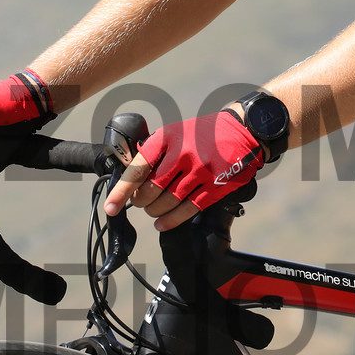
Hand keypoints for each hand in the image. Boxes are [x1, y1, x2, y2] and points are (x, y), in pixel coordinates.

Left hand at [103, 111, 262, 229]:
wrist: (243, 131)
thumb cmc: (204, 134)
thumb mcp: (176, 132)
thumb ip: (156, 152)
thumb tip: (132, 181)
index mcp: (168, 138)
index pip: (138, 169)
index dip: (121, 191)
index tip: (111, 207)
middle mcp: (184, 153)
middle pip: (151, 190)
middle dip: (141, 202)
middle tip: (141, 202)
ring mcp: (201, 170)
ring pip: (168, 202)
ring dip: (156, 211)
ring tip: (154, 210)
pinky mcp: (216, 186)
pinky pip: (188, 209)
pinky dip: (172, 220)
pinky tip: (163, 223)